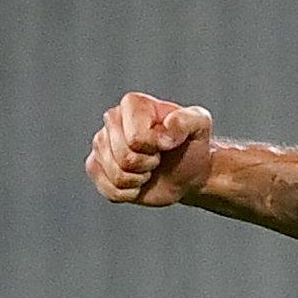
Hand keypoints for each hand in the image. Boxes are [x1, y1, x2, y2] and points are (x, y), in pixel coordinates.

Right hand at [87, 92, 214, 206]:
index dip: (155, 147)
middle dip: (148, 164)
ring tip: (149, 168)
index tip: (167, 143)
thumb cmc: (192, 145)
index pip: (135, 138)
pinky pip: (108, 190)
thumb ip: (189, 119)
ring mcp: (101, 144)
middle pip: (124, 157)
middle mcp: (111, 120)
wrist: (187, 172)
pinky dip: (129, 193)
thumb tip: (166, 129)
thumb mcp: (201, 125)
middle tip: (158, 157)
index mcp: (133, 104)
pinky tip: (137, 182)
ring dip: (139, 179)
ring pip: (116, 176)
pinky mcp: (96, 167)